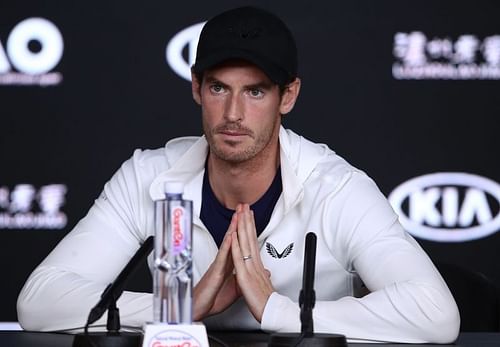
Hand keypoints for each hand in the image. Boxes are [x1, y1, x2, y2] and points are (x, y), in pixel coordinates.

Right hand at [193, 214, 239, 319]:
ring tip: (238, 214)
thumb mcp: (235, 288)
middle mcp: (223, 261)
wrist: (199, 309)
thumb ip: (244, 279)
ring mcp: (219, 264)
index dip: (244, 230)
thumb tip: (254, 275)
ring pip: (228, 243)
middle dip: (239, 222)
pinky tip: (231, 236)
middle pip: (233, 238)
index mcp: (228, 264)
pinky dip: (227, 245)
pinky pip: (222, 256)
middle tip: (243, 207)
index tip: (249, 217)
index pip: (238, 243)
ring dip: (233, 228)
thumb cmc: (213, 298)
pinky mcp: (215, 271)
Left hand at [231, 204, 273, 321]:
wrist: (270, 313)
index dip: (250, 226)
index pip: (253, 240)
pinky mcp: (244, 276)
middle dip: (247, 220)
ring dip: (242, 227)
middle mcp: (253, 263)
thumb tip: (265, 271)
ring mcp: (249, 268)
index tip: (249, 214)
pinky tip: (233, 235)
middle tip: (245, 205)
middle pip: (250, 237)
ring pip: (245, 243)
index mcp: (256, 265)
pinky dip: (236, 246)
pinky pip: (239, 258)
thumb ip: (262, 276)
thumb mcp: (262, 285)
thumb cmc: (265, 302)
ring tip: (240, 213)